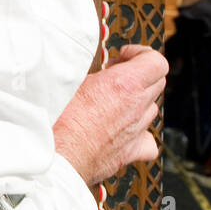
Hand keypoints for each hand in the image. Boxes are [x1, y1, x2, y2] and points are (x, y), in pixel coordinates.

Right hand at [53, 44, 168, 186]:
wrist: (54, 155)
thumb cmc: (55, 120)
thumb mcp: (68, 81)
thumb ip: (88, 71)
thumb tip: (87, 66)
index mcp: (124, 85)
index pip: (156, 62)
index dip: (141, 54)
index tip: (124, 56)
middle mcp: (136, 107)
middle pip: (156, 82)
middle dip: (137, 74)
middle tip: (113, 75)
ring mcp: (136, 130)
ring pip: (151, 108)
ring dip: (137, 101)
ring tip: (113, 101)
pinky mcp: (130, 152)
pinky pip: (148, 140)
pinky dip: (141, 133)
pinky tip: (125, 130)